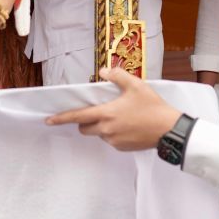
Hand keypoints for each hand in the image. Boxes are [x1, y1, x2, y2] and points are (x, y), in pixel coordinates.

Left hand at [46, 67, 181, 150]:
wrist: (169, 130)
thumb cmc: (153, 107)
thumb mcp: (136, 85)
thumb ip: (117, 76)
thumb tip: (104, 71)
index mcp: (106, 114)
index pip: (77, 117)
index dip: (61, 118)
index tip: (48, 120)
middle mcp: (106, 130)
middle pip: (85, 127)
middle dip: (86, 121)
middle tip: (99, 111)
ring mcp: (114, 141)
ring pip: (98, 134)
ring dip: (101, 126)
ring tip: (121, 116)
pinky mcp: (122, 148)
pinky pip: (110, 140)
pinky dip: (113, 133)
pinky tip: (128, 125)